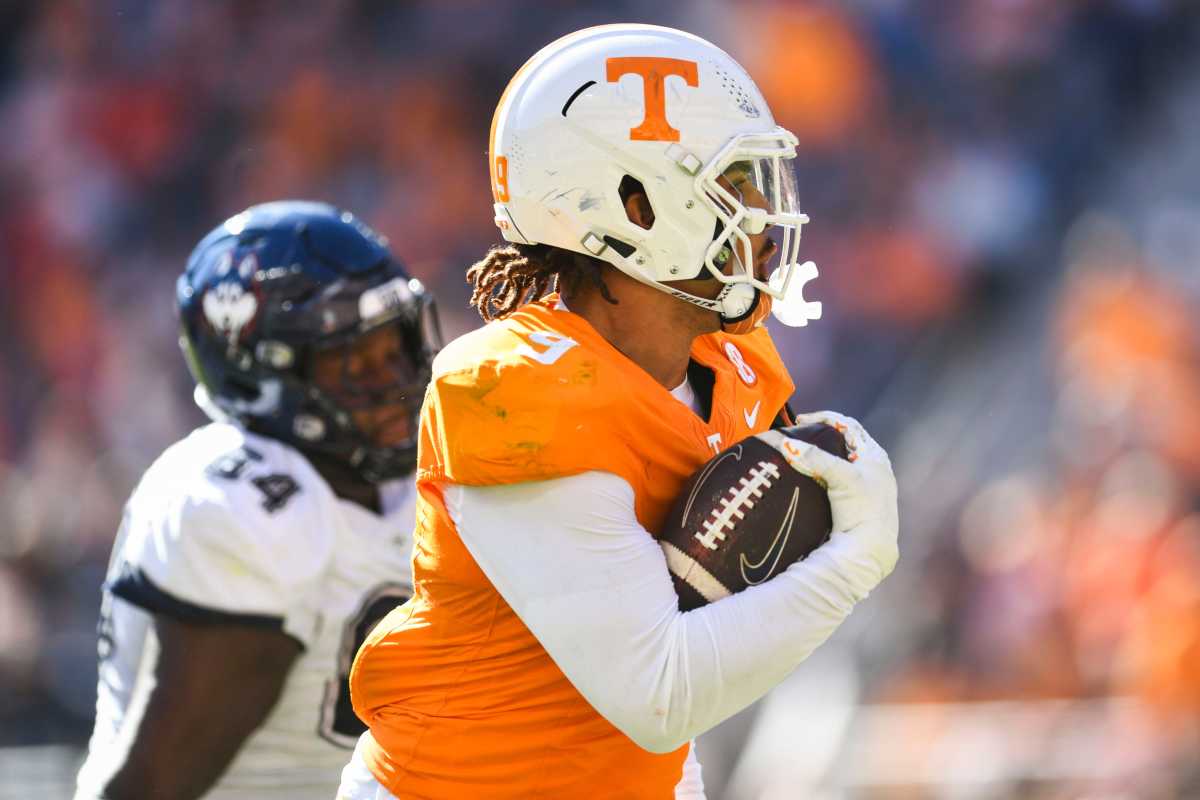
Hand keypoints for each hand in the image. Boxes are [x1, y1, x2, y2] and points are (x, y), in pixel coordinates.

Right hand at [755, 411, 898, 580]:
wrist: (868, 552)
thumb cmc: (863, 511)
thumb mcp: (841, 478)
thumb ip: (815, 458)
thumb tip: (785, 443)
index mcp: (876, 457)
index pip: (849, 426)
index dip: (824, 418)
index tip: (801, 421)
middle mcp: (874, 469)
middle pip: (845, 442)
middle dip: (822, 435)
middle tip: (799, 434)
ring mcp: (866, 488)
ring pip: (841, 461)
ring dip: (822, 455)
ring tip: (802, 454)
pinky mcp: (856, 505)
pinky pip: (837, 479)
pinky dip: (823, 473)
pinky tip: (811, 479)